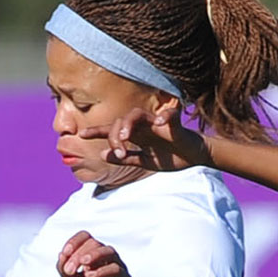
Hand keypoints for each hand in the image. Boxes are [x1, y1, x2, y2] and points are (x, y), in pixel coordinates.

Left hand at [57, 231, 133, 276]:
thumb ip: (64, 270)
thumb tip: (61, 255)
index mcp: (91, 254)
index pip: (85, 237)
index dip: (74, 241)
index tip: (65, 253)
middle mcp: (105, 257)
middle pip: (94, 243)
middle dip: (78, 255)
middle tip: (69, 270)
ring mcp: (116, 266)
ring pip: (108, 251)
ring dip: (93, 255)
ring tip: (83, 264)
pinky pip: (115, 268)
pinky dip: (101, 270)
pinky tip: (90, 276)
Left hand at [80, 109, 211, 171]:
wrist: (195, 157)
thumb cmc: (170, 157)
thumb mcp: (144, 161)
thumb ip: (125, 158)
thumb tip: (102, 154)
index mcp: (136, 136)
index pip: (113, 131)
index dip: (97, 131)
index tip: (82, 135)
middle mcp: (143, 127)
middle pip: (121, 122)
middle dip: (114, 135)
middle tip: (119, 151)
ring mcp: (158, 124)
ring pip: (137, 115)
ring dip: (129, 125)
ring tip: (126, 137)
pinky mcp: (175, 123)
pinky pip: (169, 114)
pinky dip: (165, 116)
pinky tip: (160, 123)